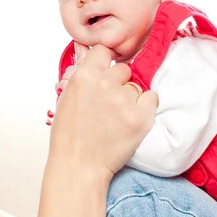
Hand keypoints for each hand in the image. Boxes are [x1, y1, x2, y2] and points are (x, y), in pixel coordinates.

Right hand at [48, 44, 157, 181]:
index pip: (103, 50)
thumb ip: (80, 75)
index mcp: (84, 76)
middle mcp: (105, 84)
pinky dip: (145, 107)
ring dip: (130, 98)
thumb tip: (88, 54)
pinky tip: (131, 119)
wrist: (79, 166)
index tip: (105, 71)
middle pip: (123, 69)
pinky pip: (152, 98)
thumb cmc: (69, 136)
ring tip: (116, 118)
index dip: (105, 62)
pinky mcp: (141, 117)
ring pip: (136, 86)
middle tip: (109, 102)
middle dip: (118, 82)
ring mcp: (124, 101)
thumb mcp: (65, 98)